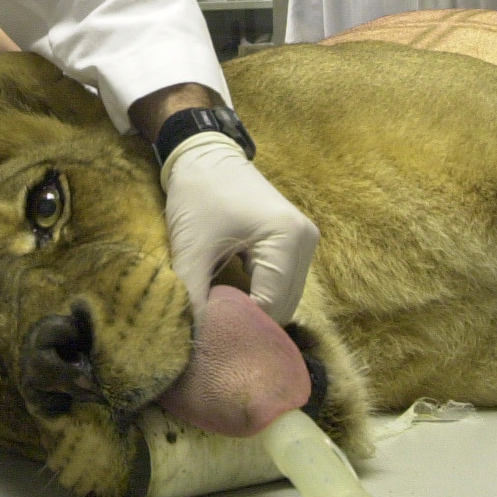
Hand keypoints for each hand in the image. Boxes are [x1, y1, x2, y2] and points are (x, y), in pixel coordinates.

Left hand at [160, 132, 318, 322]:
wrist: (204, 155)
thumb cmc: (197, 195)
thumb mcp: (190, 249)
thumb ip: (193, 298)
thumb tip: (193, 342)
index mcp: (287, 238)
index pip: (271, 307)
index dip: (240, 325)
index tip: (208, 332)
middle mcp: (307, 241)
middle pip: (284, 307)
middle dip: (250, 320)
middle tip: (213, 325)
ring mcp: (306, 241)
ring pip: (285, 299)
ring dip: (256, 309)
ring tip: (220, 309)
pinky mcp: (297, 243)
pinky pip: (283, 284)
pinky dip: (260, 295)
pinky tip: (233, 296)